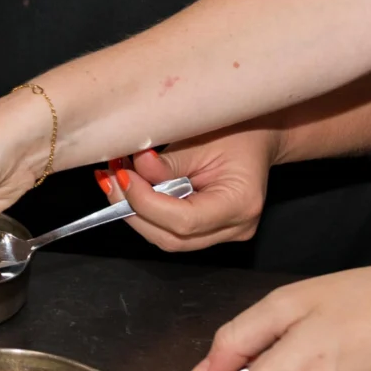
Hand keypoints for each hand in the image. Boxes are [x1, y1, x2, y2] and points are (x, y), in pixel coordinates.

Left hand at [117, 129, 278, 251]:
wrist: (260, 138)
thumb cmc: (237, 132)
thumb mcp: (202, 139)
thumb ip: (168, 162)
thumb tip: (133, 170)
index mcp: (240, 205)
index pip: (184, 220)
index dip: (146, 202)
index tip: (123, 175)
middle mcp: (235, 228)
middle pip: (171, 237)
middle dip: (132, 209)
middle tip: (110, 178)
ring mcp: (223, 234)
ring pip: (165, 238)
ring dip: (133, 211)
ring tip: (115, 180)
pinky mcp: (209, 232)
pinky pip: (170, 230)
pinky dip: (146, 212)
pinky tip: (129, 189)